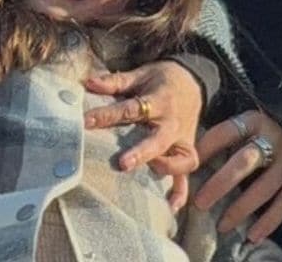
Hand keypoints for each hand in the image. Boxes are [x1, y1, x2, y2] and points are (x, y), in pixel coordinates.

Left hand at [84, 59, 204, 208]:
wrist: (194, 81)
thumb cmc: (161, 79)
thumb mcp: (140, 75)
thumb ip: (115, 81)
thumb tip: (88, 83)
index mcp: (159, 100)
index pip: (132, 109)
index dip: (108, 115)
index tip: (86, 121)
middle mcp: (172, 123)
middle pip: (159, 139)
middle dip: (142, 152)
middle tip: (122, 163)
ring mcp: (182, 140)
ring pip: (180, 160)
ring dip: (166, 169)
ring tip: (146, 177)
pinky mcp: (186, 151)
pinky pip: (187, 174)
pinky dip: (181, 191)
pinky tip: (171, 207)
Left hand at [194, 109, 281, 242]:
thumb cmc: (278, 126)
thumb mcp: (256, 122)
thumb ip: (233, 135)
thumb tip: (197, 157)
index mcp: (257, 120)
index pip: (225, 132)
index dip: (205, 148)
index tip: (188, 166)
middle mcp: (275, 138)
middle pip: (243, 163)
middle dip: (219, 184)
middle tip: (200, 203)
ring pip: (263, 189)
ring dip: (240, 209)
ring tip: (222, 226)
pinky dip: (269, 222)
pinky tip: (252, 236)